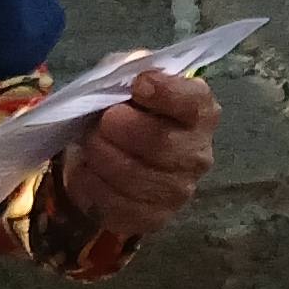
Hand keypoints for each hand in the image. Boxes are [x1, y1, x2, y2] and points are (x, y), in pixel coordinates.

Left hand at [57, 69, 218, 242]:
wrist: (116, 153)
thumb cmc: (128, 109)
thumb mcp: (128, 78)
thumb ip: (131, 69)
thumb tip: (130, 73)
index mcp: (200, 113)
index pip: (194, 102)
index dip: (166, 93)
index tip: (138, 86)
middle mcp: (198, 154)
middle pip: (160, 143)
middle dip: (119, 128)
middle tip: (101, 121)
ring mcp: (178, 191)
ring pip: (133, 176)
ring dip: (101, 155)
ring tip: (91, 143)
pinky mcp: (153, 218)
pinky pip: (115, 205)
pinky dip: (92, 184)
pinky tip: (89, 169)